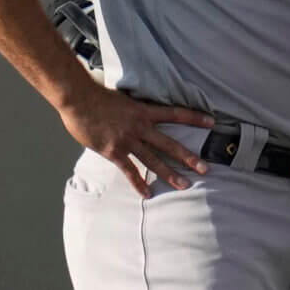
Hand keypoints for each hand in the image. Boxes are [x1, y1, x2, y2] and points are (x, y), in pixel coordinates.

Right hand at [57, 84, 213, 195]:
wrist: (78, 98)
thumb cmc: (97, 96)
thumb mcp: (123, 99)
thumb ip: (134, 110)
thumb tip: (139, 114)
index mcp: (144, 111)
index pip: (175, 113)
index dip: (194, 118)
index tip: (212, 123)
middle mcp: (139, 127)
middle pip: (169, 144)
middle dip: (188, 157)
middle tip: (205, 169)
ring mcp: (127, 140)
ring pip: (153, 160)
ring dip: (169, 174)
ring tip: (184, 185)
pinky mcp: (113, 151)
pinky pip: (129, 170)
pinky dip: (138, 183)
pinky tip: (147, 193)